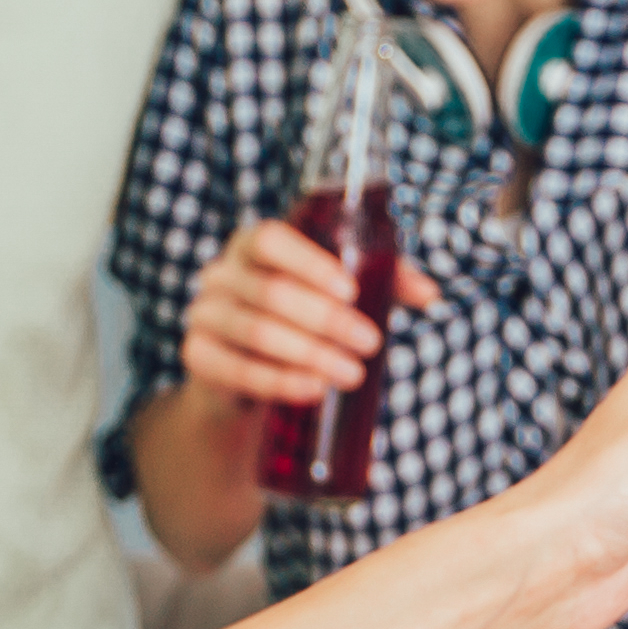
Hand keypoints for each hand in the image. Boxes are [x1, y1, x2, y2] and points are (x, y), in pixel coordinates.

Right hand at [182, 208, 444, 411]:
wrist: (251, 374)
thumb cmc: (304, 317)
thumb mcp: (342, 294)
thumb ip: (385, 281)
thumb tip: (430, 294)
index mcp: (252, 244)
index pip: (269, 239)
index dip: (309, 263)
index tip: (352, 291)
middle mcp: (220, 273)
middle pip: (270, 291)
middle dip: (327, 321)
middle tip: (369, 343)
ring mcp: (203, 314)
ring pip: (255, 331)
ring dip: (309, 354)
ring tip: (351, 373)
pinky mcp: (197, 356)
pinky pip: (236, 369)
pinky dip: (278, 381)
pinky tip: (313, 390)